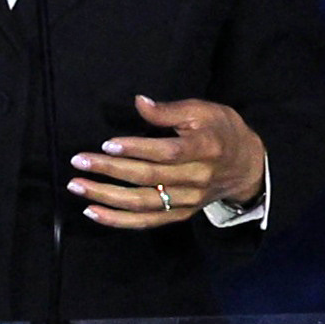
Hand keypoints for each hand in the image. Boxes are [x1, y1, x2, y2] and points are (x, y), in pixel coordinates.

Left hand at [72, 94, 264, 230]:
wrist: (246, 165)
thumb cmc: (221, 131)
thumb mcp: (203, 111)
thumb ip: (169, 110)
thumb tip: (139, 102)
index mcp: (205, 148)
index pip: (167, 152)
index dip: (136, 149)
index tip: (107, 144)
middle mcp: (197, 177)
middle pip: (149, 177)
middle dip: (110, 170)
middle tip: (79, 161)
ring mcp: (188, 200)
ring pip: (143, 202)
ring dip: (106, 196)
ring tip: (78, 186)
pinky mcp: (180, 214)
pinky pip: (146, 221)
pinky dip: (118, 220)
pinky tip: (92, 211)